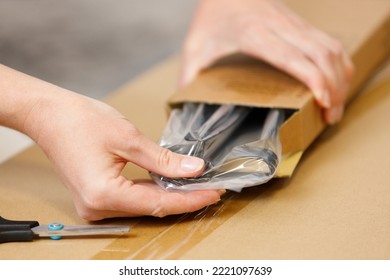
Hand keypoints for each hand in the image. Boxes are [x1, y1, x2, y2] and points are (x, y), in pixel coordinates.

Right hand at [27, 92, 222, 219]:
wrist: (50, 116)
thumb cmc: (80, 121)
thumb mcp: (128, 138)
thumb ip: (163, 160)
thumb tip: (193, 169)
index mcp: (104, 195)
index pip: (158, 204)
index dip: (189, 200)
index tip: (213, 193)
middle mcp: (97, 208)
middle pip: (151, 208)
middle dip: (183, 198)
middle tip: (210, 188)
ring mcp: (94, 206)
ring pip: (142, 205)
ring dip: (168, 196)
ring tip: (195, 186)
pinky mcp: (95, 198)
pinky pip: (130, 199)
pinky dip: (151, 191)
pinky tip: (169, 184)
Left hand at [180, 0, 354, 123]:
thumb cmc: (209, 18)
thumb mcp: (194, 49)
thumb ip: (190, 79)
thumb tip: (184, 111)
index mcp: (254, 34)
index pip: (294, 57)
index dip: (315, 80)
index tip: (325, 102)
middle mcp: (280, 26)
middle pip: (321, 54)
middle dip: (334, 86)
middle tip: (332, 114)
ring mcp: (293, 22)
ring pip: (330, 46)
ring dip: (340, 75)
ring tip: (337, 103)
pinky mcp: (299, 23)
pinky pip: (328, 41)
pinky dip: (338, 61)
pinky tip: (338, 79)